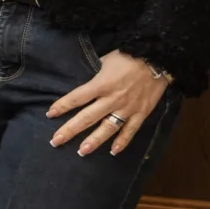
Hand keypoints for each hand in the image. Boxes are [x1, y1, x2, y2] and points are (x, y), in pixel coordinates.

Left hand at [47, 50, 169, 155]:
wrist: (159, 58)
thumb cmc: (130, 56)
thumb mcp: (107, 60)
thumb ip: (95, 75)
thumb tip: (84, 85)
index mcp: (101, 84)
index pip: (77, 97)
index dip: (62, 106)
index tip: (50, 114)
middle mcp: (112, 99)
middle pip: (87, 117)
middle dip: (70, 130)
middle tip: (56, 141)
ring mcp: (128, 108)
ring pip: (108, 128)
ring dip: (94, 141)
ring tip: (82, 152)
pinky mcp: (141, 113)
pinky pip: (131, 130)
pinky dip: (123, 142)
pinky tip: (113, 151)